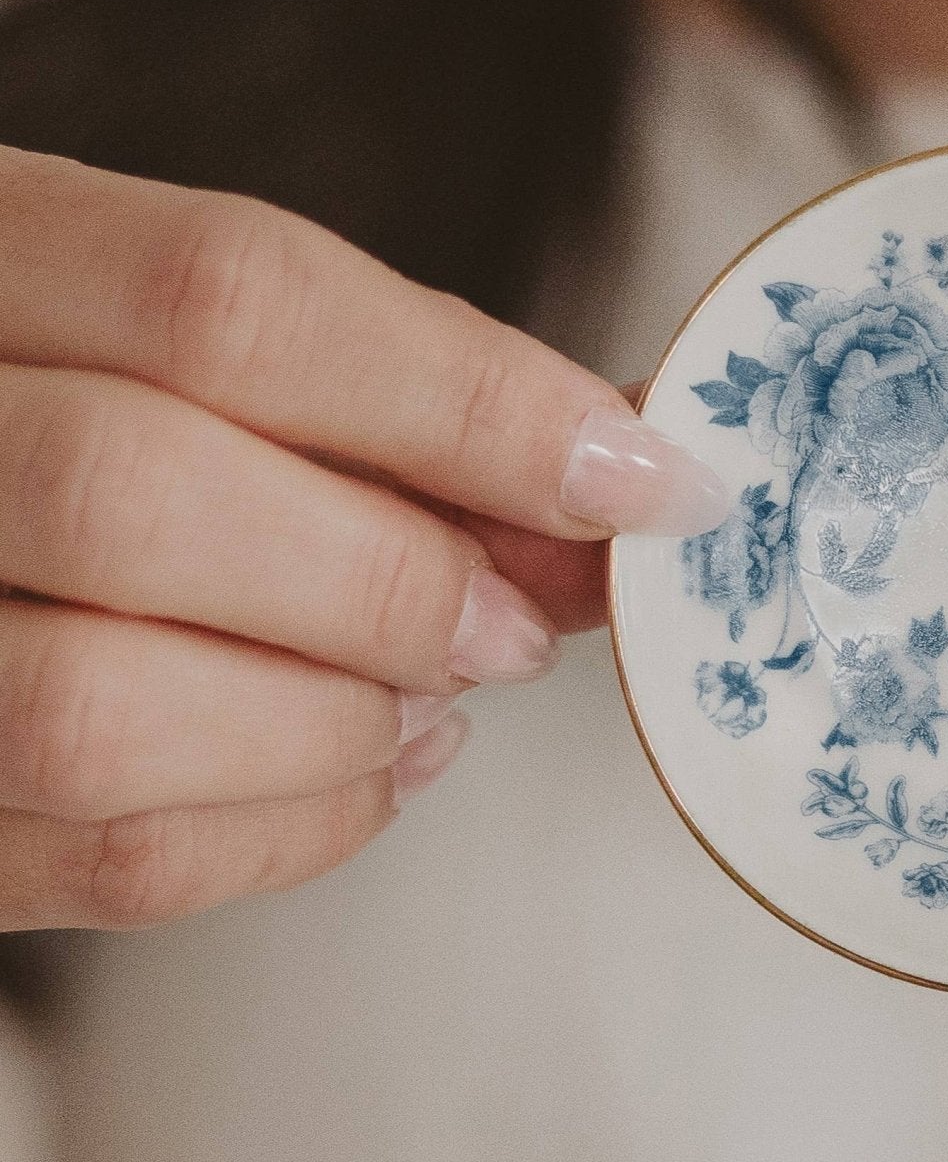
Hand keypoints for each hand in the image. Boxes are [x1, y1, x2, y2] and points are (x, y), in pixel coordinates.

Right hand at [0, 146, 725, 930]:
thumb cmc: (93, 408)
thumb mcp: (194, 336)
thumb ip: (389, 386)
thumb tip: (617, 473)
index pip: (232, 300)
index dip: (472, 402)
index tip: (640, 477)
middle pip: (143, 498)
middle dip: (395, 582)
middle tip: (518, 625)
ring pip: (102, 711)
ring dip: (339, 723)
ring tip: (432, 697)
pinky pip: (106, 862)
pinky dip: (294, 827)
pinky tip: (365, 766)